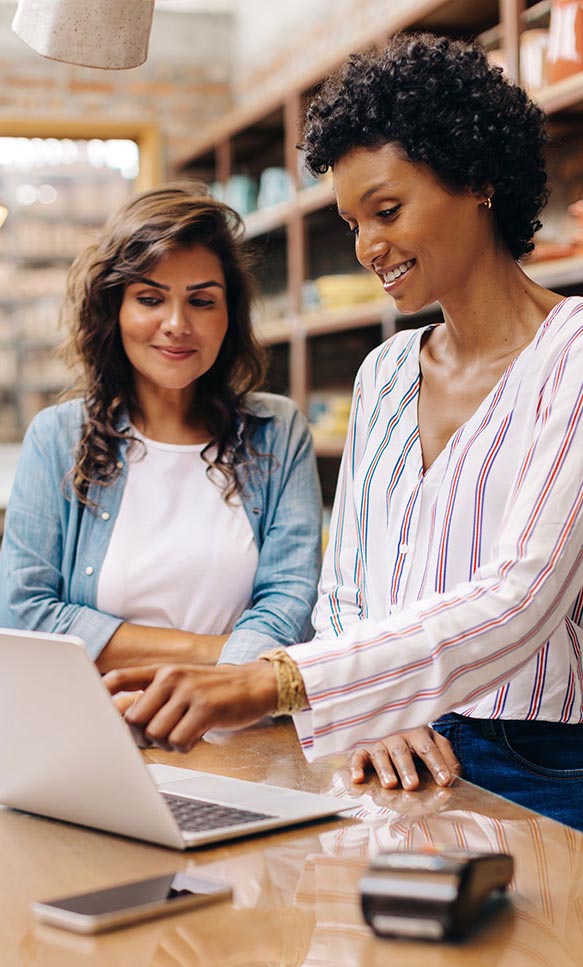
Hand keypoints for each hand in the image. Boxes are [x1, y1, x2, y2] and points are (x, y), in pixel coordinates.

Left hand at [103, 661, 277, 752]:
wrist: (255, 684)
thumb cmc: (214, 690)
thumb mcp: (181, 683)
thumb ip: (153, 695)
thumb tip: (119, 717)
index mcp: (162, 670)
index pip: (119, 679)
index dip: (102, 697)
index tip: (96, 714)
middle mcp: (172, 676)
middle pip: (134, 718)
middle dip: (142, 736)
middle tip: (159, 736)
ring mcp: (189, 692)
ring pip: (155, 733)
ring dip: (165, 744)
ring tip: (180, 735)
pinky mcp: (206, 709)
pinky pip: (179, 741)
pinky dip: (183, 748)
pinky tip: (193, 739)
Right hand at [350, 726, 460, 789]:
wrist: (385, 719)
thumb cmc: (413, 737)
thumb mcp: (432, 740)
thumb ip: (446, 756)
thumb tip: (456, 774)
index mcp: (418, 733)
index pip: (428, 749)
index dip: (437, 764)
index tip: (445, 781)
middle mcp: (397, 735)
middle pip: (402, 752)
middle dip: (407, 768)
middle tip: (412, 785)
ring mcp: (378, 740)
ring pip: (380, 753)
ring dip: (384, 768)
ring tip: (390, 784)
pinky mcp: (361, 747)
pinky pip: (357, 756)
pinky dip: (356, 766)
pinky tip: (358, 779)